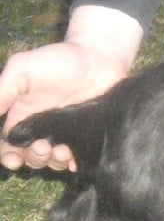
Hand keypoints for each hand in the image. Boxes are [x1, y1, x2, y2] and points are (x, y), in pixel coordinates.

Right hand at [0, 6, 142, 170]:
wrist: (98, 57)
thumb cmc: (57, 60)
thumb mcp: (22, 70)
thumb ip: (3, 92)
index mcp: (22, 115)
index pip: (9, 143)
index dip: (7, 156)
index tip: (11, 159)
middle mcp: (42, 128)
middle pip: (31, 156)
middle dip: (33, 158)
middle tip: (42, 148)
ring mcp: (65, 133)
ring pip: (53, 159)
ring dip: (53, 161)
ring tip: (60, 151)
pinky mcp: (86, 135)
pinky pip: (79, 157)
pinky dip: (73, 163)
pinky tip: (74, 159)